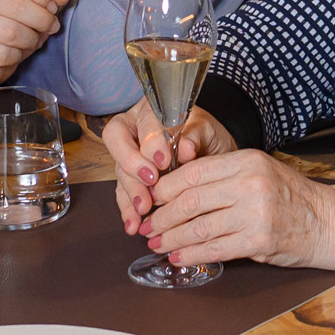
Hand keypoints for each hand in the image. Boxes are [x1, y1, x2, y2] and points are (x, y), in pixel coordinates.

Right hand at [0, 0, 73, 75]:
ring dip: (30, 40)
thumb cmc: (7, 18)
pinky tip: (16, 51)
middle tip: (49, 27)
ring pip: (10, 32)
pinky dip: (16, 55)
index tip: (52, 7)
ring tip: (33, 40)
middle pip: (16, 5)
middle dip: (41, 20)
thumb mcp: (31, 0)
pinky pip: (1, 53)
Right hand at [103, 100, 233, 233]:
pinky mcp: (132, 181)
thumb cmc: (208, 137)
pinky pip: (124, 194)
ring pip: (121, 172)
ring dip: (130, 192)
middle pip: (120, 144)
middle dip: (133, 168)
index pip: (142, 121)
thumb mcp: (208, 131)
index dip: (149, 141)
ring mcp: (131, 157)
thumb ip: (195, 135)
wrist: (214, 156)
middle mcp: (134, 131)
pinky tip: (133, 223)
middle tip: (150, 185)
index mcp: (152, 111)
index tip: (164, 161)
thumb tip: (185, 148)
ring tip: (142, 210)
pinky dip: (129, 210)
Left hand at [137, 149, 334, 269]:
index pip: (193, 172)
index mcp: (246, 161)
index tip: (151, 199)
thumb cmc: (291, 198)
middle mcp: (249, 183)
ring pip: (198, 227)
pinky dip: (191, 255)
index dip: (165, 188)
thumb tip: (178, 193)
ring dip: (172, 238)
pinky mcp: (258, 240)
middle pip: (190, 200)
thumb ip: (223, 178)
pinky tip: (179, 257)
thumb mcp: (259, 173)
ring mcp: (254, 212)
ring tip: (157, 244)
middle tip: (148, 226)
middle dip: (162, 216)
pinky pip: (214, 249)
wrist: (328, 221)